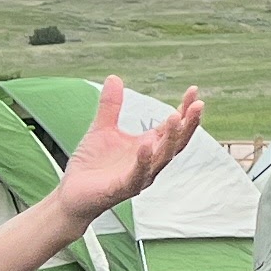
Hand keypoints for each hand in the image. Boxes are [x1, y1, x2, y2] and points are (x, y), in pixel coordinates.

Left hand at [55, 78, 204, 222]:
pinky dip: (143, 161)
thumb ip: (111, 106)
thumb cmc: (92, 165)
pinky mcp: (124, 188)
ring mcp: (140, 176)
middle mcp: (150, 161)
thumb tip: (114, 77)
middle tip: (198, 105)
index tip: (194, 91)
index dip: (185, 110)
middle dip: (188, 124)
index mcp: (148, 146)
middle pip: (177, 142)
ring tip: (174, 118)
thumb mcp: (102, 129)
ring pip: (162, 158)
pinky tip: (145, 146)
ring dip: (171, 139)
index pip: (173, 127)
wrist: (73, 193)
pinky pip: (138, 175)